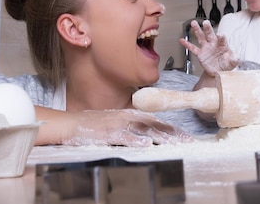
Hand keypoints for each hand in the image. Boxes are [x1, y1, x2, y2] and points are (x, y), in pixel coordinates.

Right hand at [37, 108, 192, 146]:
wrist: (71, 124)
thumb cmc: (94, 126)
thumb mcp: (117, 125)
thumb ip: (133, 129)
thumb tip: (151, 137)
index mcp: (131, 115)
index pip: (157, 122)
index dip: (173, 129)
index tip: (187, 137)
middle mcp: (127, 117)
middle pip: (155, 125)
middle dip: (173, 134)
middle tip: (189, 142)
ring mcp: (118, 125)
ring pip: (144, 131)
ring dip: (161, 137)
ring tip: (175, 144)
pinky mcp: (107, 133)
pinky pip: (124, 137)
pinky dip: (135, 141)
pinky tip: (147, 144)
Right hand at [179, 19, 238, 75]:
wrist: (219, 71)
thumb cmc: (226, 64)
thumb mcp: (232, 62)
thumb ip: (234, 59)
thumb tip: (236, 57)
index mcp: (222, 45)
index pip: (222, 39)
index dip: (221, 36)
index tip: (220, 35)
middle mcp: (213, 44)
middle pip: (210, 34)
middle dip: (208, 28)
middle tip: (206, 22)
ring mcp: (206, 48)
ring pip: (201, 37)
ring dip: (197, 30)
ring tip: (193, 23)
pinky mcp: (200, 54)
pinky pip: (193, 48)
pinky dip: (187, 44)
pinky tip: (182, 40)